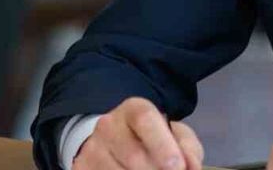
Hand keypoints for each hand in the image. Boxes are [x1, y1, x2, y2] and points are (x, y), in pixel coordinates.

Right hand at [73, 97, 203, 169]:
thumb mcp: (173, 134)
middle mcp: (108, 126)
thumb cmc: (151, 139)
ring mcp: (92, 149)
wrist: (112, 143)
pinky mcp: (80, 168)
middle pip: (134, 155)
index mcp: (133, 109)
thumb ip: (187, 148)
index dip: (163, 145)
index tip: (178, 167)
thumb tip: (192, 167)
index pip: (145, 120)